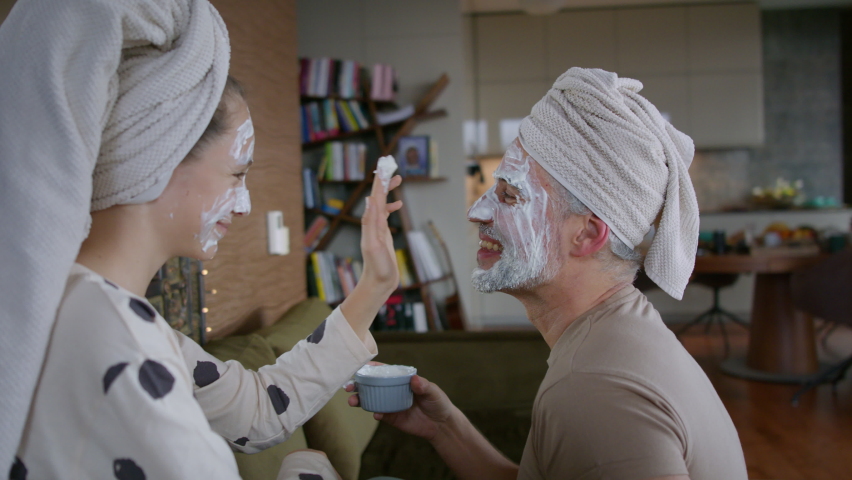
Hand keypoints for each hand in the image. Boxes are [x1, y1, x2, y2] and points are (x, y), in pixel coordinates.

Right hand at [347, 372, 454, 442]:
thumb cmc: (437, 402)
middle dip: (358, 385)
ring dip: (360, 399)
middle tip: (349, 386)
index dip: (371, 368)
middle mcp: (392, 390)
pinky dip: (375, 413)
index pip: (383, 371)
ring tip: (353, 401)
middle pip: (371, 385)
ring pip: (371, 399)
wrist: (441, 425)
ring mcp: (390, 403)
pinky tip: (376, 414)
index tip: (360, 366)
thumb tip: (414, 379)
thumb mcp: (433, 391)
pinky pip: (380, 414)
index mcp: (400, 379)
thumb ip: (423, 386)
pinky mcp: (391, 417)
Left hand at [358, 172, 402, 293]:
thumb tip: (371, 200)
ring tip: (397, 178)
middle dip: (384, 180)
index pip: (376, 196)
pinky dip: (390, 206)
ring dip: (388, 190)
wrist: (378, 282)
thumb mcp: (374, 244)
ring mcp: (377, 227)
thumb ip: (371, 223)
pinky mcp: (382, 234)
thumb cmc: (377, 266)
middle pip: (378, 195)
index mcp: (371, 222)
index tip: (384, 166)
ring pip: (382, 202)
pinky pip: (385, 214)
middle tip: (392, 166)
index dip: (380, 180)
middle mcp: (372, 222)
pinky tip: (398, 204)